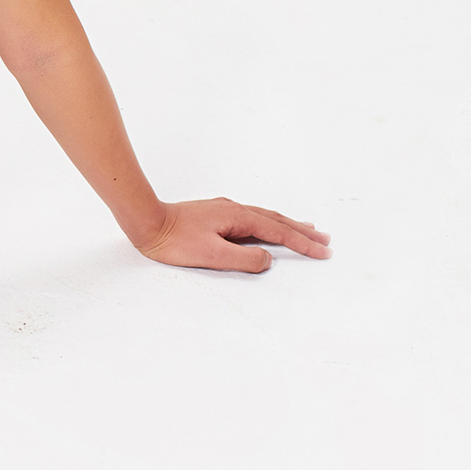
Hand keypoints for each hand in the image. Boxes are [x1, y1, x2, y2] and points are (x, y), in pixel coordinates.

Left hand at [135, 198, 331, 272]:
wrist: (145, 222)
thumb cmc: (173, 240)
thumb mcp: (212, 256)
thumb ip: (244, 259)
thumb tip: (267, 260)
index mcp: (238, 217)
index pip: (279, 232)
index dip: (303, 244)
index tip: (324, 252)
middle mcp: (235, 209)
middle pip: (277, 220)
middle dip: (302, 231)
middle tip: (325, 239)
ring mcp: (224, 210)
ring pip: (264, 217)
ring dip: (287, 225)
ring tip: (306, 229)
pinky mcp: (214, 215)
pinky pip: (250, 219)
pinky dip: (267, 223)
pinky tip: (265, 227)